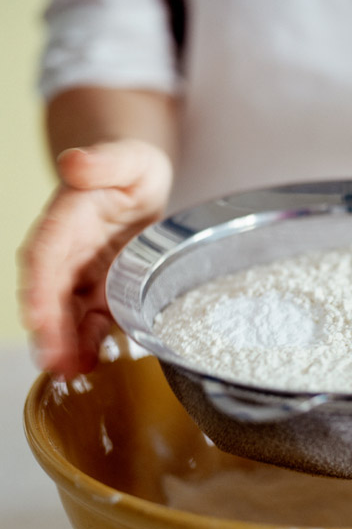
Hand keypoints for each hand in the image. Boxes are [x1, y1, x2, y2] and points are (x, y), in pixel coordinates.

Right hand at [19, 139, 172, 375]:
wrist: (139, 184)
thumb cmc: (131, 169)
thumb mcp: (128, 158)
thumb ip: (104, 160)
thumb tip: (75, 163)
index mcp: (68, 218)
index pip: (45, 252)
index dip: (39, 284)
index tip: (35, 312)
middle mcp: (68, 251)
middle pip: (50, 292)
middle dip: (50, 327)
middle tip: (54, 359)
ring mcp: (83, 275)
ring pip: (66, 314)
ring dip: (65, 344)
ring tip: (68, 371)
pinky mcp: (103, 292)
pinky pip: (91, 322)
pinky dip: (89, 344)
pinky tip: (88, 365)